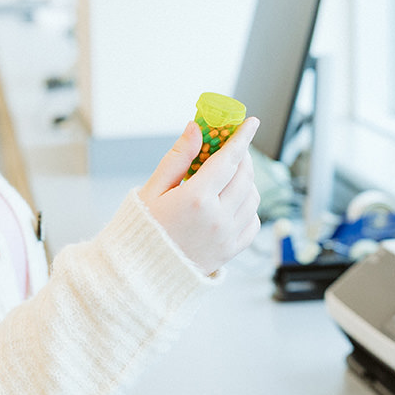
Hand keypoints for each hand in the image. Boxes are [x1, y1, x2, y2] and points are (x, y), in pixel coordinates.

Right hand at [139, 118, 260, 274]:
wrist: (142, 272)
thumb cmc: (144, 228)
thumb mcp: (153, 188)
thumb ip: (178, 157)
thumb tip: (195, 129)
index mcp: (196, 198)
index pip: (229, 159)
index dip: (242, 137)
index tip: (252, 122)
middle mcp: (217, 218)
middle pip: (245, 176)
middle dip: (244, 157)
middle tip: (234, 149)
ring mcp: (227, 236)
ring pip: (253, 198)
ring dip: (247, 181)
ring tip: (229, 177)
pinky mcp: (231, 251)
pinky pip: (253, 222)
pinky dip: (248, 208)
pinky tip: (232, 203)